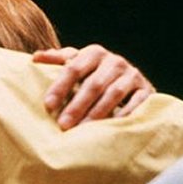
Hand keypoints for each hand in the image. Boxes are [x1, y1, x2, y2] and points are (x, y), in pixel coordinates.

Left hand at [33, 44, 154, 129]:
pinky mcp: (146, 89)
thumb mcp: (77, 63)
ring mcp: (132, 74)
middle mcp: (115, 61)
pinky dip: (123, 115)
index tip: (48, 105)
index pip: (73, 68)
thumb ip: (57, 60)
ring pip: (113, 94)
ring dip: (97, 113)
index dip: (60, 86)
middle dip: (77, 105)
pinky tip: (110, 127)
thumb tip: (35, 58)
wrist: (129, 80)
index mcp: (94, 53)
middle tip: (63, 124)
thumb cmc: (93, 74)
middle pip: (93, 84)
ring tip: (82, 130)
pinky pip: (136, 103)